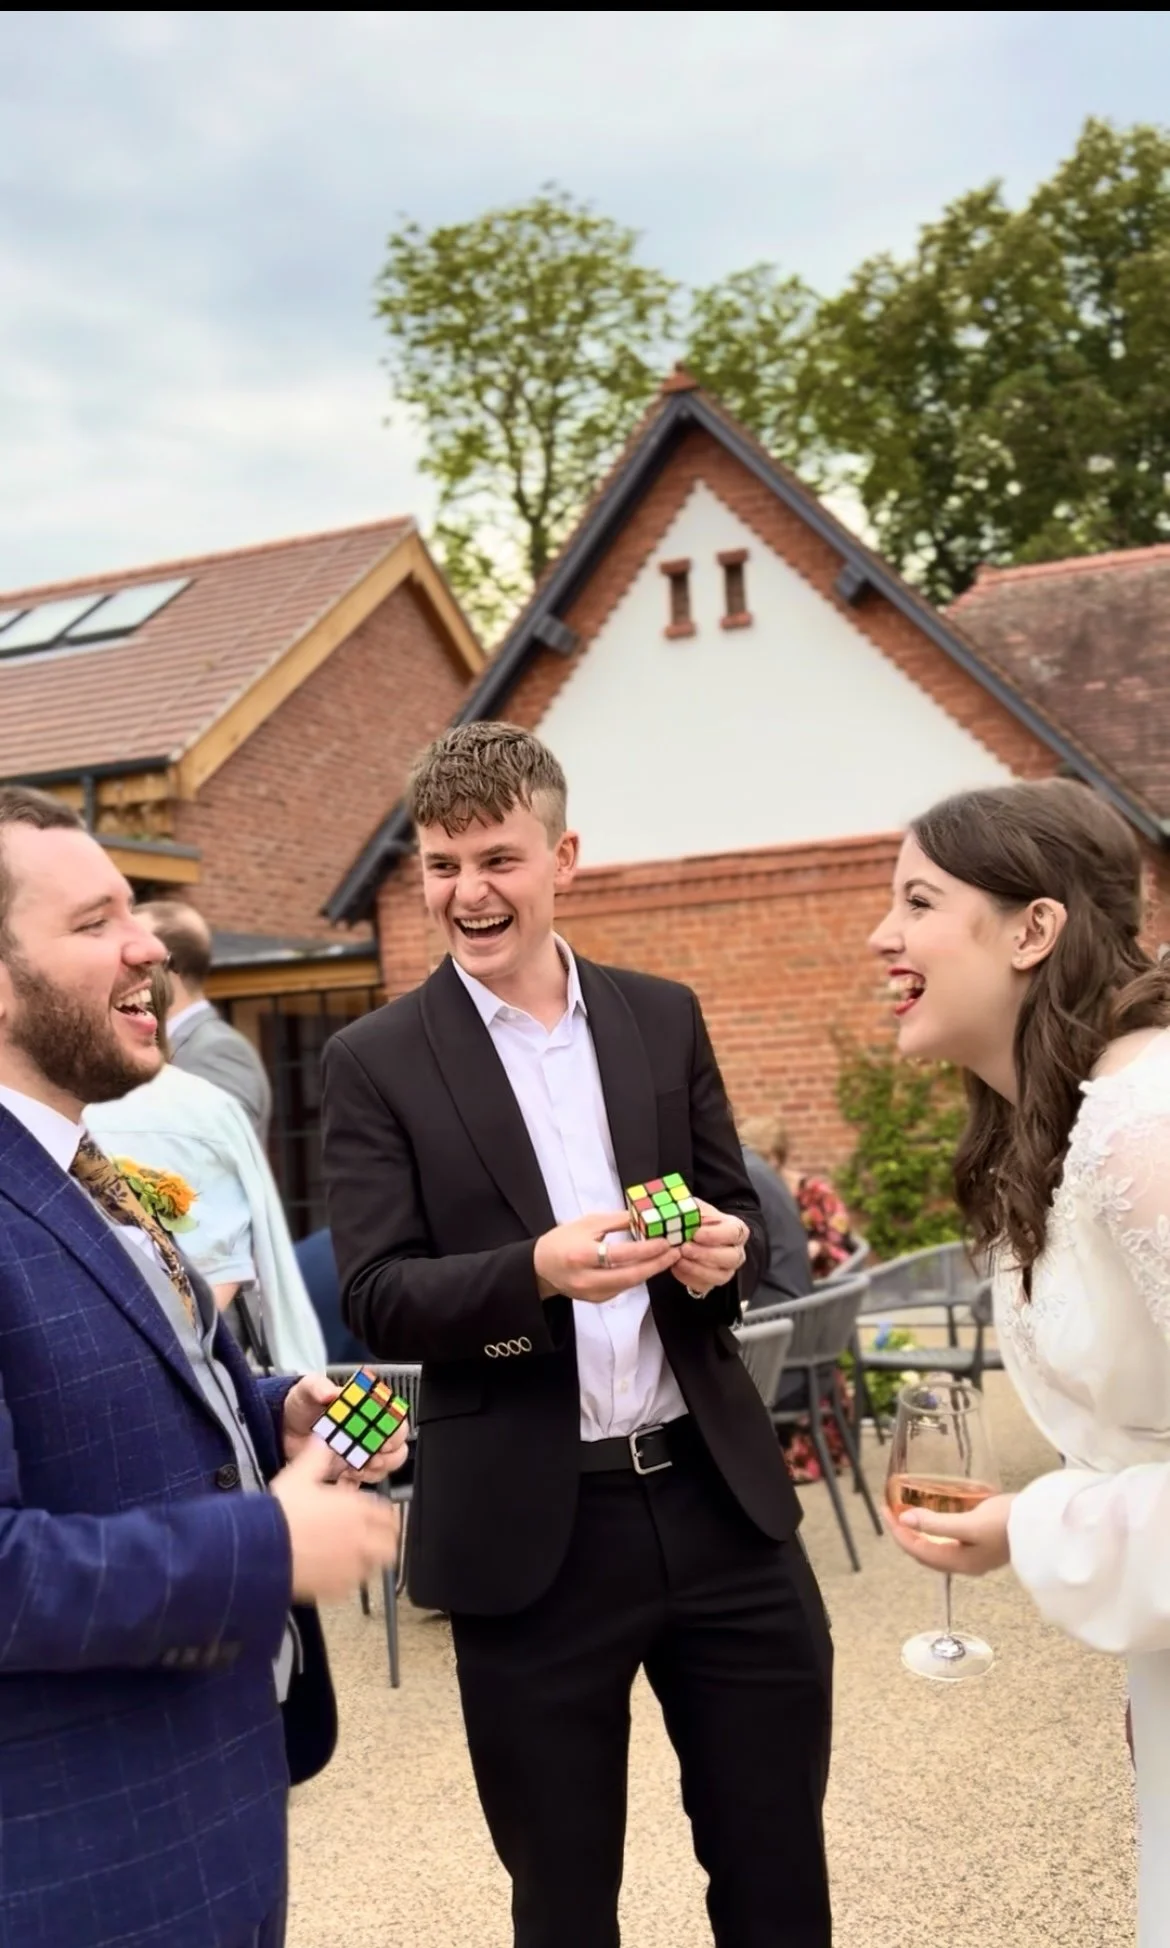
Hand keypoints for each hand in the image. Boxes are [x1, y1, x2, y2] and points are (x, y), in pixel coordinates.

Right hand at [270, 1439, 400, 1603]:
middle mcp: (360, 1538)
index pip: (388, 1514)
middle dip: (386, 1541)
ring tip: (359, 1557)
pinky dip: (350, 1580)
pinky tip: (338, 1573)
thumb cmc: (281, 1513)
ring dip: (371, 1561)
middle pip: (390, 1545)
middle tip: (378, 1540)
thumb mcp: (299, 1474)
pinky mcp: (336, 1588)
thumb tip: (321, 1441)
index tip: (384, 1517)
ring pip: (376, 1568)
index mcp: (356, 1509)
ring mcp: (350, 1566)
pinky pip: (353, 1586)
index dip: (388, 1515)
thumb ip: (316, 1457)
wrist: (262, 1548)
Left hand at [281, 1373, 409, 1487]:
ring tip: (357, 1467)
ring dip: (376, 1470)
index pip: (394, 1418)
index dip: (394, 1429)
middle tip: (372, 1456)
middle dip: (389, 1454)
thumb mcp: (306, 1390)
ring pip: (386, 1465)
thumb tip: (330, 1391)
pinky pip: (365, 1481)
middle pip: (397, 1445)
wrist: (281, 1430)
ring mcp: (360, 1451)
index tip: (383, 1437)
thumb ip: (318, 1386)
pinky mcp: (349, 1470)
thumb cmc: (300, 1406)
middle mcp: (368, 1430)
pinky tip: (345, 1477)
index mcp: (366, 1407)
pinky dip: (359, 1482)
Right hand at [533, 1209, 680, 1304]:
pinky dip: (637, 1276)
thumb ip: (617, 1221)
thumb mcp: (588, 1223)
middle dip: (656, 1265)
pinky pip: (623, 1288)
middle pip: (630, 1276)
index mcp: (582, 1255)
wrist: (541, 1267)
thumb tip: (645, 1216)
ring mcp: (592, 1293)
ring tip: (667, 1257)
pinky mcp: (597, 1300)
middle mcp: (587, 1279)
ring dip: (651, 1271)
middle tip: (675, 1253)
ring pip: (629, 1284)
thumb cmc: (563, 1240)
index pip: (620, 1255)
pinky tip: (649, 1265)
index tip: (665, 1241)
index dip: (645, 1250)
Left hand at [671, 1199, 749, 1297]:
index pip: (733, 1233)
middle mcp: (736, 1252)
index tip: (696, 1233)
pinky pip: (704, 1286)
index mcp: (736, 1230)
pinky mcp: (712, 1283)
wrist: (691, 1237)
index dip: (715, 1235)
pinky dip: (688, 1278)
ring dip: (697, 1269)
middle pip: (731, 1257)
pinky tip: (676, 1267)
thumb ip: (689, 1209)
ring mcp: (726, 1270)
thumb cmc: (696, 1220)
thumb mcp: (695, 1209)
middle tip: (685, 1248)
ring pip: (719, 1276)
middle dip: (706, 1254)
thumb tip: (678, 1210)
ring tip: (678, 1259)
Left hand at [882, 1491, 1015, 1577]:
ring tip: (907, 1514)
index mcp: (960, 1563)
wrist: (1044, 1525)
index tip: (886, 1511)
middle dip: (905, 1533)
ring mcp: (975, 1556)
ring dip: (919, 1532)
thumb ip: (937, 1524)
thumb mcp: (969, 1523)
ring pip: (936, 1548)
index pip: (917, 1550)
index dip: (899, 1532)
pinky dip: (935, 1530)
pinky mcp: (982, 1545)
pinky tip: (934, 1518)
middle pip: (924, 1552)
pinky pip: (949, 1541)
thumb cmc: (1008, 1523)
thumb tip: (905, 1520)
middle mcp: (965, 1564)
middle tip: (891, 1511)